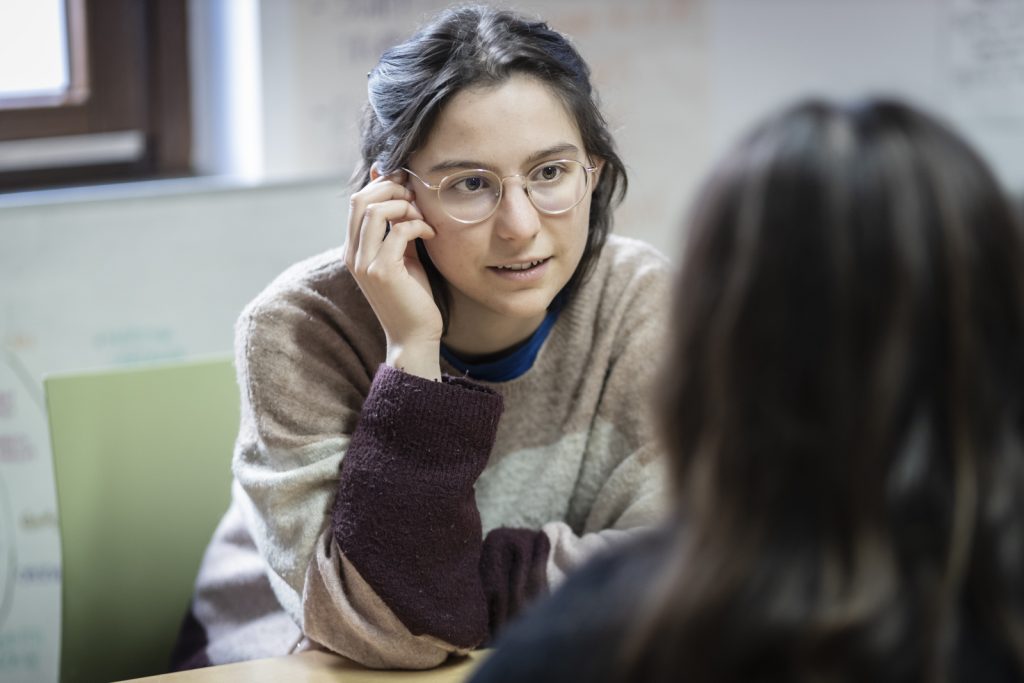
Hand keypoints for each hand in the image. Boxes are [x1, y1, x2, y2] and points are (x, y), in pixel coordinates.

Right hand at [344, 170, 442, 379]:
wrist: (414, 337)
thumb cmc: (412, 297)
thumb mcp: (403, 257)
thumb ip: (398, 230)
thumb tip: (404, 198)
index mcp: (354, 249)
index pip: (357, 201)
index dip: (382, 185)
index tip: (408, 185)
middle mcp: (353, 254)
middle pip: (360, 199)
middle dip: (391, 189)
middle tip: (416, 197)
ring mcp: (364, 263)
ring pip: (375, 211)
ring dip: (405, 206)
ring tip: (423, 217)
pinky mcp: (382, 272)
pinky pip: (399, 231)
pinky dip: (418, 225)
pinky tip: (431, 235)